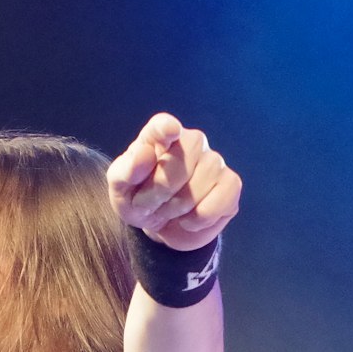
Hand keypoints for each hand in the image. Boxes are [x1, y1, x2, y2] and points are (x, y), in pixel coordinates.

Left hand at [107, 113, 241, 251]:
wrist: (162, 226)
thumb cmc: (139, 198)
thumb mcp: (121, 190)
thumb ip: (126, 171)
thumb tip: (144, 153)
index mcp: (160, 136)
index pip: (163, 126)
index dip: (166, 128)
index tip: (169, 130)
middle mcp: (192, 141)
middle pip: (181, 161)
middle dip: (160, 190)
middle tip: (149, 204)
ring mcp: (215, 161)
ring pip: (198, 186)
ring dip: (177, 208)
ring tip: (169, 210)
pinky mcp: (231, 184)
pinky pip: (219, 202)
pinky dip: (200, 218)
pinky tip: (190, 218)